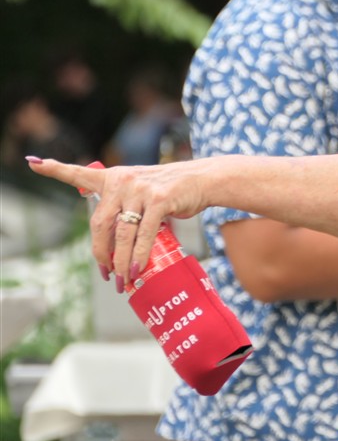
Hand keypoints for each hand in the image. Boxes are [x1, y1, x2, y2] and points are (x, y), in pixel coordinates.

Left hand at [27, 157, 207, 278]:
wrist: (201, 180)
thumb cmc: (171, 191)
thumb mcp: (142, 192)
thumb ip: (125, 209)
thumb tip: (117, 248)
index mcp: (113, 178)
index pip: (80, 174)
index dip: (56, 169)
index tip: (33, 162)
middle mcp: (122, 181)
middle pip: (99, 224)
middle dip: (100, 253)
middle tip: (106, 272)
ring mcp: (140, 191)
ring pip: (122, 234)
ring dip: (121, 261)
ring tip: (124, 279)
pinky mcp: (159, 201)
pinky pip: (144, 236)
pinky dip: (140, 256)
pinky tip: (139, 270)